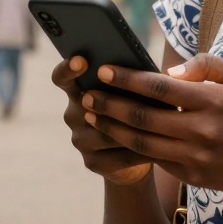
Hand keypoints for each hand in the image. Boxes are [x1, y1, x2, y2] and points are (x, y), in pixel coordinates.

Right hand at [51, 56, 154, 185]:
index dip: (68, 69)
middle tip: (136, 99)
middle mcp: (73, 115)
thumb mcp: (133, 93)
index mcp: (78, 91)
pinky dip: (141, 151)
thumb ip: (132, 82)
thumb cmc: (137, 111)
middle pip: (88, 106)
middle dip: (114, 103)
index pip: (62, 77)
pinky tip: (159, 147)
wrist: (137, 154)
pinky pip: (119, 155)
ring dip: (134, 128)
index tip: (81, 61)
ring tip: (160, 126)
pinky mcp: (92, 162)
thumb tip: (152, 72)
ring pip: (108, 132)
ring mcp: (80, 140)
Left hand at [81, 54, 222, 195]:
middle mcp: (201, 131)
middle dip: (109, 105)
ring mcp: (196, 157)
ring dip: (113, 129)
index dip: (126, 78)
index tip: (103, 70)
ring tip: (93, 116)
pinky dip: (132, 148)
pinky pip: (155, 160)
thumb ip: (207, 65)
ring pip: (141, 143)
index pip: (158, 88)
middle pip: (142, 117)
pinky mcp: (193, 176)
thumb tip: (168, 72)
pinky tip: (116, 136)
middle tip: (86, 95)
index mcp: (213, 101)